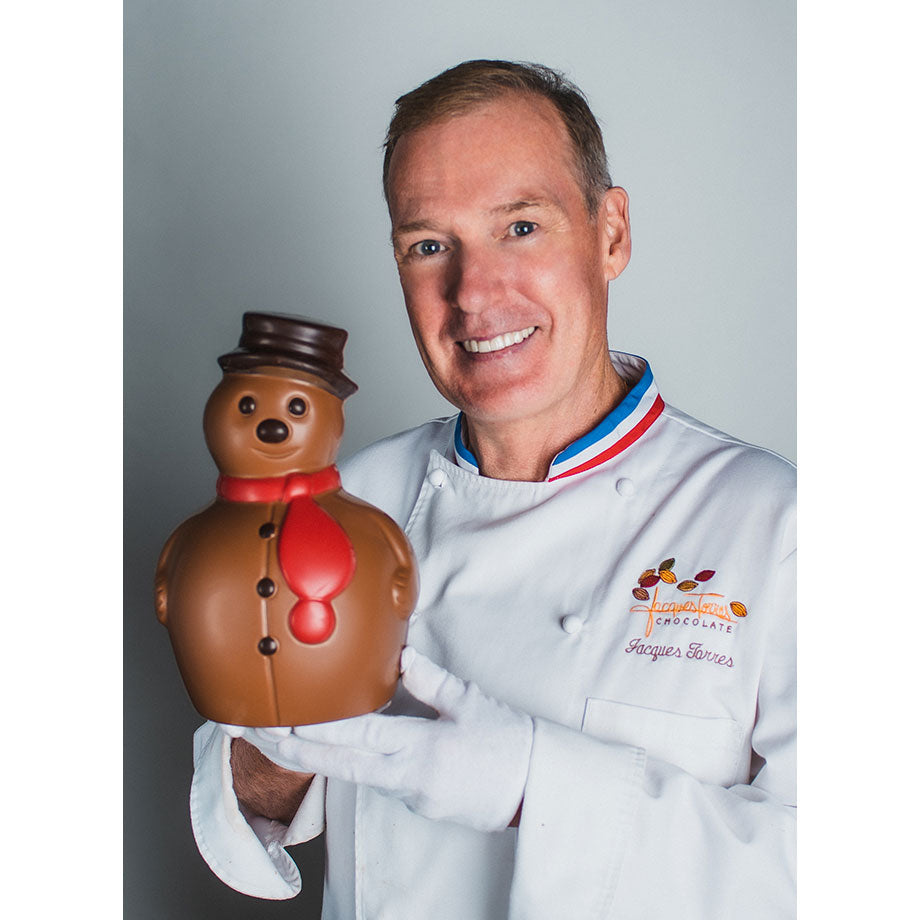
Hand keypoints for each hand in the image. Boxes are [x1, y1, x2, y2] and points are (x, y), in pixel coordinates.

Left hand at [232, 647, 533, 832]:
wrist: (539, 790)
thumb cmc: (510, 742)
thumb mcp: (473, 703)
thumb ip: (433, 681)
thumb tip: (403, 657)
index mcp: (420, 748)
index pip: (355, 737)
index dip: (312, 731)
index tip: (277, 722)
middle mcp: (407, 777)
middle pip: (338, 765)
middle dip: (292, 749)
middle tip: (253, 733)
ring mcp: (411, 795)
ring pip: (355, 774)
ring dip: (319, 756)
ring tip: (285, 735)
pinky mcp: (419, 803)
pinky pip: (378, 780)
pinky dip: (354, 763)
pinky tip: (341, 749)